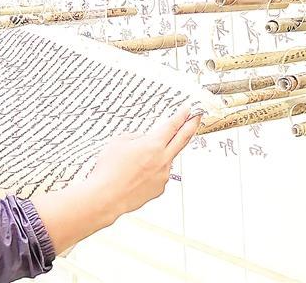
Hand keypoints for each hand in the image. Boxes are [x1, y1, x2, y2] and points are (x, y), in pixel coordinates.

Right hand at [87, 106, 201, 221]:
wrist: (107, 196)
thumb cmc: (110, 170)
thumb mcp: (119, 142)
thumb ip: (136, 137)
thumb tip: (145, 140)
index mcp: (153, 145)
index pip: (172, 126)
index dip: (181, 116)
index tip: (188, 110)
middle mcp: (163, 160)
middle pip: (182, 140)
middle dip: (191, 126)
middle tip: (197, 118)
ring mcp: (163, 176)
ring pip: (167, 159)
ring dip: (160, 154)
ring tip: (138, 159)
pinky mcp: (159, 188)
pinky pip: (159, 174)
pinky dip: (151, 171)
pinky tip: (135, 173)